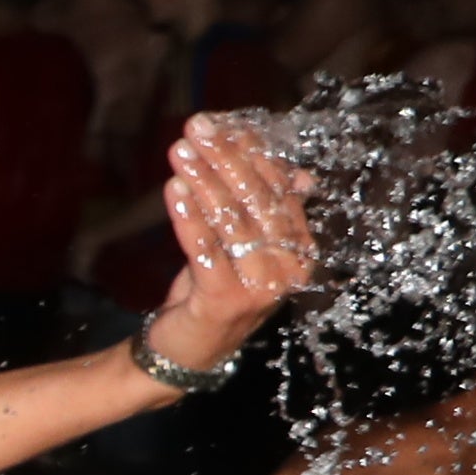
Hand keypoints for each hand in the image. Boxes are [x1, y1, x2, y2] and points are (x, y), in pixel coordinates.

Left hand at [142, 120, 316, 374]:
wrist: (190, 349)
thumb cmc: (216, 288)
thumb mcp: (242, 246)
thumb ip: (261, 209)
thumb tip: (291, 165)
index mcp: (301, 249)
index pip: (280, 190)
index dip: (253, 154)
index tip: (225, 124)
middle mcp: (290, 268)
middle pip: (256, 201)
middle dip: (225, 160)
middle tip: (197, 129)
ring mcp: (262, 287)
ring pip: (231, 223)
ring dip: (203, 182)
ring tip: (181, 152)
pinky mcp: (227, 300)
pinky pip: (206, 251)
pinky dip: (189, 218)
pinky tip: (174, 190)